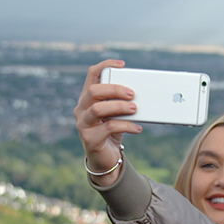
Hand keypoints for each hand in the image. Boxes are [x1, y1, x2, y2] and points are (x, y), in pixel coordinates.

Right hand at [74, 60, 142, 184]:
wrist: (106, 158)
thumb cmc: (112, 131)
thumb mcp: (117, 113)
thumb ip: (123, 102)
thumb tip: (141, 93)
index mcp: (88, 98)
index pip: (92, 75)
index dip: (105, 66)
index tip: (122, 64)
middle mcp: (81, 109)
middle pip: (93, 90)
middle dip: (115, 89)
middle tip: (132, 94)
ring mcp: (83, 124)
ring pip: (97, 108)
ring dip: (119, 106)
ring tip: (135, 109)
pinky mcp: (90, 139)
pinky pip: (108, 127)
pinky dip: (126, 125)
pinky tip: (137, 128)